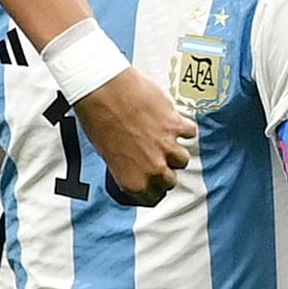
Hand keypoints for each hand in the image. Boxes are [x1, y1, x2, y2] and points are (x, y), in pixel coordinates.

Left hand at [72, 70, 194, 205]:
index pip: (153, 197)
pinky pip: (190, 133)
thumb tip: (136, 165)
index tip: (153, 183)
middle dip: (165, 171)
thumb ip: (127, 165)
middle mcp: (152, 168)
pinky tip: (173, 122)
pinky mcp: (175, 125)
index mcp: (132, 180)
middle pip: (171, 180)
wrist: (103, 91)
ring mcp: (166, 147)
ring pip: (182, 160)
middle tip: (157, 159)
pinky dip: (183, 128)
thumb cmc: (97, 119)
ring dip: (175, 151)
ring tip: (164, 140)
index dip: (153, 188)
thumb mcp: (106, 153)